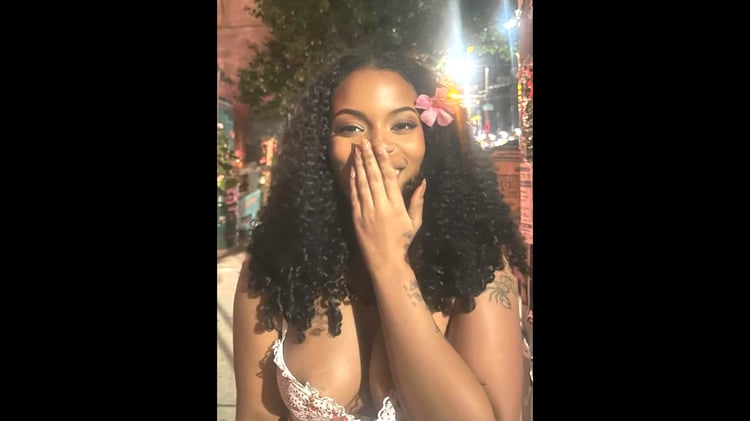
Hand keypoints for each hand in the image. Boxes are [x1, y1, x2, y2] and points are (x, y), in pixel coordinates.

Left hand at [349, 138, 426, 273]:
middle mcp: (381, 206)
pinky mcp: (357, 217)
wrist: (386, 261)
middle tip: (364, 141)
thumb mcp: (415, 222)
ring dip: (359, 165)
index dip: (383, 159)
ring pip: (362, 183)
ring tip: (356, 150)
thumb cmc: (403, 241)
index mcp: (396, 205)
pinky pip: (354, 195)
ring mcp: (367, 211)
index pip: (388, 177)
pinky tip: (352, 170)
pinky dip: (352, 181)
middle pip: (373, 176)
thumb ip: (418, 201)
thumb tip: (423, 182)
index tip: (379, 145)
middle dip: (368, 157)